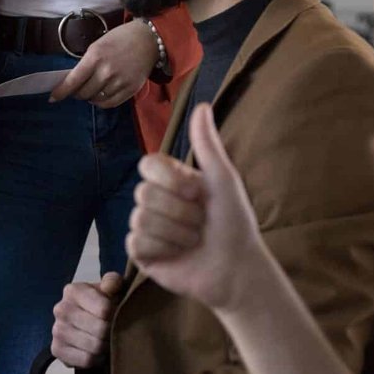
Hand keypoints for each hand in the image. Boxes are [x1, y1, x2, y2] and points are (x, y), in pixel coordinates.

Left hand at [49, 21, 156, 107]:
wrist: (147, 39)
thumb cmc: (119, 39)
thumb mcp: (97, 46)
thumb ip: (86, 64)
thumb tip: (73, 82)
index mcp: (95, 57)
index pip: (73, 81)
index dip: (61, 92)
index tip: (53, 98)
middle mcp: (106, 71)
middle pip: (84, 93)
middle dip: (77, 93)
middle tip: (77, 89)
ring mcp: (119, 82)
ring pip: (96, 100)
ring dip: (90, 97)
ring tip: (92, 90)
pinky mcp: (130, 90)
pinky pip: (110, 103)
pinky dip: (102, 102)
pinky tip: (101, 95)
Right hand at [50, 272, 123, 368]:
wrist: (85, 321)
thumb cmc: (102, 302)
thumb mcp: (111, 288)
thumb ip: (113, 282)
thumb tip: (110, 287)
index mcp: (73, 291)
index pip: (104, 309)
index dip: (117, 315)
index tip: (118, 315)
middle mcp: (60, 309)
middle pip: (100, 330)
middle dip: (112, 333)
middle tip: (115, 332)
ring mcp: (56, 330)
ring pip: (93, 347)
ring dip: (105, 347)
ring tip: (107, 341)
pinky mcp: (56, 349)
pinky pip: (85, 360)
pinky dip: (96, 359)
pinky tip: (97, 352)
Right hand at [128, 102, 266, 314]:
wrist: (236, 268)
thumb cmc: (234, 222)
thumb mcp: (223, 179)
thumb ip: (207, 144)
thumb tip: (201, 105)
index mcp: (171, 180)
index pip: (148, 164)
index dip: (171, 180)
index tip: (197, 193)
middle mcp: (155, 201)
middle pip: (144, 193)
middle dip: (181, 212)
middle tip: (200, 223)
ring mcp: (145, 227)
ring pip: (141, 219)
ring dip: (177, 233)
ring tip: (193, 241)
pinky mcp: (141, 254)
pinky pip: (137, 243)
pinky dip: (164, 249)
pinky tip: (179, 255)